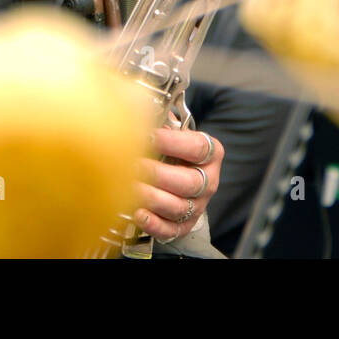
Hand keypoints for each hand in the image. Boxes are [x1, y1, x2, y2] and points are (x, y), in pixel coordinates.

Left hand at [132, 126, 222, 243]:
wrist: (181, 178)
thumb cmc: (174, 151)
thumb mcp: (174, 132)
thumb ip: (162, 122)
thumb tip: (138, 109)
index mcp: (210, 154)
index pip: (197, 148)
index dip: (172, 142)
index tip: (148, 136)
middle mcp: (208, 181)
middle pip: (189, 182)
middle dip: (158, 174)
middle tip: (133, 165)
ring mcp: (197, 205)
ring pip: (178, 206)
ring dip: (151, 197)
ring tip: (128, 186)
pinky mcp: (184, 225)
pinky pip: (170, 229)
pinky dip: (153, 223)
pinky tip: (136, 212)